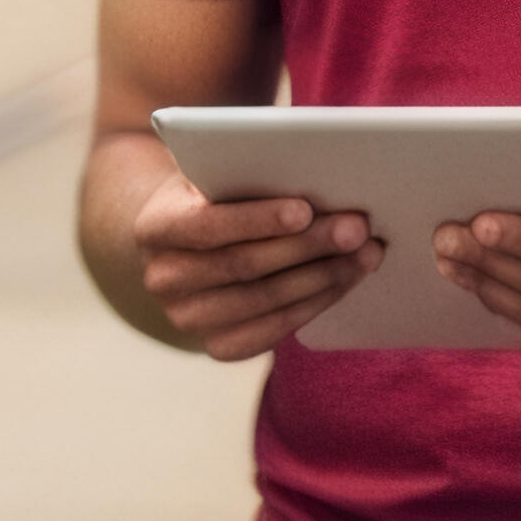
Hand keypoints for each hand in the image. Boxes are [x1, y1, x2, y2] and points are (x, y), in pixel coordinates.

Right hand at [130, 175, 378, 359]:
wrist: (187, 244)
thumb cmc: (214, 196)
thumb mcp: (215, 174)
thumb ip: (247, 174)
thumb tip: (318, 179)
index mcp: (155, 227)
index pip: (207, 226)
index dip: (257, 219)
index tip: (305, 209)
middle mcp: (162, 279)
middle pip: (244, 265)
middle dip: (307, 246)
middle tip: (357, 229)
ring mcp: (187, 319)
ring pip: (265, 301)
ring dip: (323, 277)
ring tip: (365, 254)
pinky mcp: (217, 346)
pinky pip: (272, 331)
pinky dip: (314, 304)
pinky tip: (344, 281)